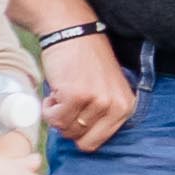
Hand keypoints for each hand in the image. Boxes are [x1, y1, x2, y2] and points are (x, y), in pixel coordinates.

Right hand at [38, 29, 137, 151]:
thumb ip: (103, 114)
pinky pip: (55, 119)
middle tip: (67, 103)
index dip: (80, 132)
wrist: (72, 32)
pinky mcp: (77, 95)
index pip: (97, 142)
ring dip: (57, 115)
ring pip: (66, 130)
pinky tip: (56, 91)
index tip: (76, 114)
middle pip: (82, 140)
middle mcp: (115, 106)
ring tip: (62, 94)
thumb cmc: (85, 61)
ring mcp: (97, 101)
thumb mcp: (107, 88)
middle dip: (68, 125)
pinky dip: (48, 109)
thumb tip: (84, 141)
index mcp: (126, 107)